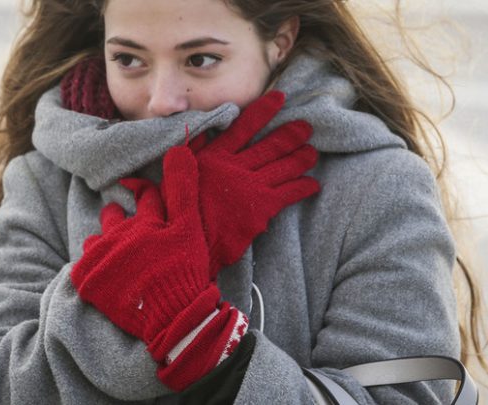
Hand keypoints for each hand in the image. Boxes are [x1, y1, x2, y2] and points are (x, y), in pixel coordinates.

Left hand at [71, 146, 217, 344]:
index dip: (141, 189)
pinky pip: (83, 267)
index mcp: (144, 222)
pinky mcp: (89, 282)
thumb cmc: (185, 272)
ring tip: (114, 254)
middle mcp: (118, 235)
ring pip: (96, 241)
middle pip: (113, 217)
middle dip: (117, 217)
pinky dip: (93, 268)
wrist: (174, 318)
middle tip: (123, 225)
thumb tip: (178, 148)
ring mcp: (101, 259)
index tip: (134, 188)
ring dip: (104, 244)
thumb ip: (183, 190)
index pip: (143, 195)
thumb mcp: (190, 228)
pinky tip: (104, 274)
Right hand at [186, 91, 320, 276]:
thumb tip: (192, 134)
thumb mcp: (173, 177)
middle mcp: (235, 168)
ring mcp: (251, 187)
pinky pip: (289, 193)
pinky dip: (303, 187)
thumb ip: (186, 156)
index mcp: (214, 157)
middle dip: (291, 134)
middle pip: (270, 145)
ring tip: (312, 152)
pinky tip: (313, 184)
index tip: (279, 98)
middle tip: (306, 127)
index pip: (243, 127)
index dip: (263, 111)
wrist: (189, 243)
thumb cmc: (178, 212)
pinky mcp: (262, 208)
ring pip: (284, 167)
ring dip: (301, 158)